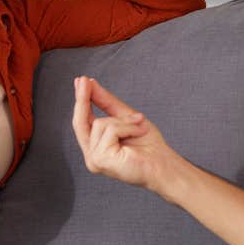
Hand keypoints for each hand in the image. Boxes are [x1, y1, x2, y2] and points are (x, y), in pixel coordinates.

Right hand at [72, 76, 178, 193]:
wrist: (163, 164)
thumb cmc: (148, 144)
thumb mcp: (126, 116)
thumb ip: (106, 102)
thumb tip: (90, 85)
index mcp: (96, 146)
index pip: (82, 121)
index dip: (81, 100)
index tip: (81, 80)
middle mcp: (92, 154)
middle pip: (80, 122)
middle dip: (82, 99)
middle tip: (83, 80)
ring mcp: (94, 159)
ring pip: (101, 123)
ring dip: (124, 121)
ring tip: (139, 126)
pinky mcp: (101, 160)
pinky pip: (110, 131)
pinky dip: (127, 127)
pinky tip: (138, 132)